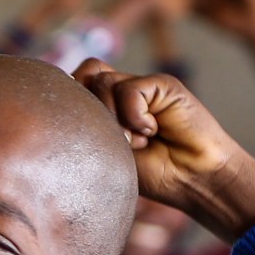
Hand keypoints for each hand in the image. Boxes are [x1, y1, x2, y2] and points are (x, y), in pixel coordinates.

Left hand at [74, 58, 254, 241]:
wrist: (192, 179)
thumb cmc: (150, 172)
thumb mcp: (106, 151)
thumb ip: (86, 123)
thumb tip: (62, 100)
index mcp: (102, 105)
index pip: (70, 83)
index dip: (71, 102)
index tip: (89, 135)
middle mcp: (120, 91)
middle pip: (83, 74)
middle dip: (91, 111)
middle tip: (115, 140)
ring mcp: (141, 86)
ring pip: (103, 82)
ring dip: (116, 120)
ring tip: (137, 140)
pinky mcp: (162, 84)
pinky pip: (130, 89)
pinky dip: (135, 117)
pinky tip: (152, 131)